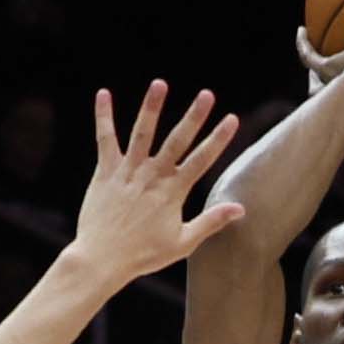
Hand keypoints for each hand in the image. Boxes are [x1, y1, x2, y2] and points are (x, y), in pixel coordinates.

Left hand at [67, 81, 243, 286]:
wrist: (102, 259)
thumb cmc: (143, 255)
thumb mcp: (183, 243)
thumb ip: (211, 221)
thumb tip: (240, 209)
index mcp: (173, 192)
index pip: (202, 160)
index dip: (218, 139)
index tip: (232, 118)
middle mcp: (152, 177)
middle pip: (177, 140)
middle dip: (194, 116)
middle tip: (207, 94)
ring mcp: (128, 172)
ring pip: (142, 133)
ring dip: (152, 107)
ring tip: (160, 83)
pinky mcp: (106, 172)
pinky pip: (106, 140)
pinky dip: (104, 117)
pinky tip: (104, 94)